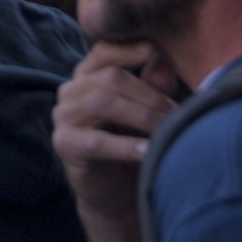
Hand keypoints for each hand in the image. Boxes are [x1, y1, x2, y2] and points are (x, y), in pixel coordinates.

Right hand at [54, 41, 180, 222]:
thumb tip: (166, 57)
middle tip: (178, 113)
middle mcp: (70, 91)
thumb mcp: (145, 112)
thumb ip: (152, 84)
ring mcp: (63, 117)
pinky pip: (96, 141)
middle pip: (111, 78)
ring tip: (167, 130)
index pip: (104, 52)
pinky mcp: (64, 144)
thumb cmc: (131, 145)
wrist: (115, 194)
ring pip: (103, 103)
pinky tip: (148, 152)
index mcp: (87, 77)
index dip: (129, 49)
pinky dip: (125, 145)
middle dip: (149, 94)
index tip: (156, 48)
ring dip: (141, 116)